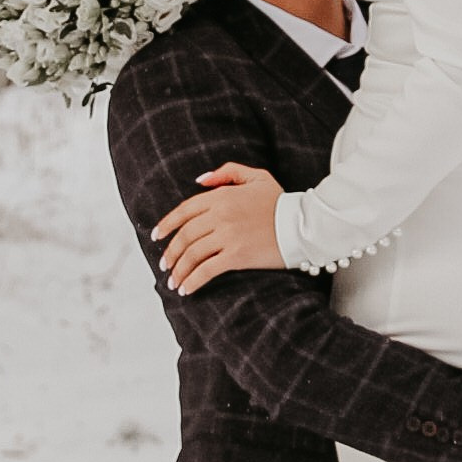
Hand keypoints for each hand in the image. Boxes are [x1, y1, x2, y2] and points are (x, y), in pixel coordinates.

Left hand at [152, 164, 287, 292]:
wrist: (304, 225)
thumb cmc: (281, 202)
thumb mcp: (256, 177)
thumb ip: (226, 173)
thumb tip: (199, 180)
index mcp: (221, 196)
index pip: (184, 210)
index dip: (166, 224)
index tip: (156, 236)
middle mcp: (220, 215)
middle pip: (184, 236)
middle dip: (170, 253)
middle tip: (164, 265)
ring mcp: (227, 236)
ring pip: (192, 255)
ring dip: (179, 271)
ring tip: (174, 282)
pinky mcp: (237, 256)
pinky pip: (206, 270)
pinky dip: (193, 281)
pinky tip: (187, 289)